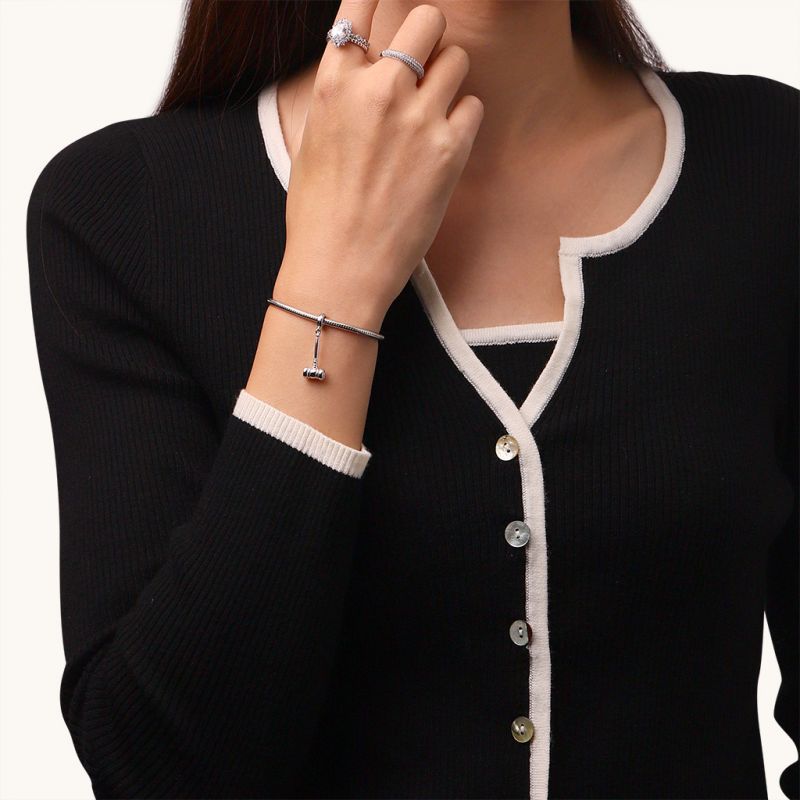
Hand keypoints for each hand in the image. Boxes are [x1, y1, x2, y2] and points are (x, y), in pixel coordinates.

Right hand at [275, 0, 483, 326]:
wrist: (341, 270)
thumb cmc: (318, 216)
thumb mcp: (312, 144)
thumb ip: (340, 98)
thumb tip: (361, 72)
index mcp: (334, 86)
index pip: (361, 9)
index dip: (379, 3)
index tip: (390, 15)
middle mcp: (377, 90)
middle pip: (426, 20)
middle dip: (428, 36)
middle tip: (423, 64)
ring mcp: (417, 118)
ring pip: (457, 58)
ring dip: (448, 76)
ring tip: (434, 108)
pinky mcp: (449, 150)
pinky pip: (473, 105)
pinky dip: (462, 117)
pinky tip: (443, 142)